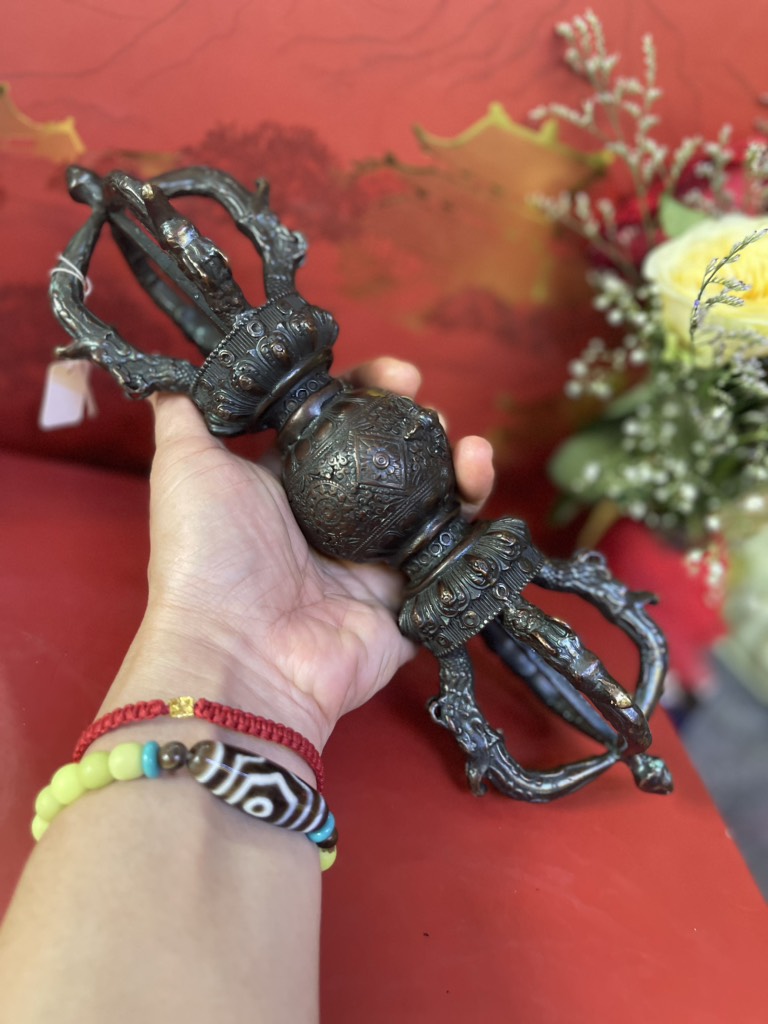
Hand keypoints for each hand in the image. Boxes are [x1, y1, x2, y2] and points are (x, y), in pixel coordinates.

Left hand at [111, 358, 493, 750]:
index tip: (393, 373)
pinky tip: (477, 475)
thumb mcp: (184, 467)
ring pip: (430, 502)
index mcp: (287, 488)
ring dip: (455, 462)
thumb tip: (173, 375)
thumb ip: (186, 415)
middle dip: (415, 425)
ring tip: (465, 442)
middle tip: (424, 406)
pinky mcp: (407, 601)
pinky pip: (454, 553)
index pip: (336, 426)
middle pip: (390, 461)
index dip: (366, 393)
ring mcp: (374, 564)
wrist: (239, 651)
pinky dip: (475, 513)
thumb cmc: (209, 556)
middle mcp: (333, 523)